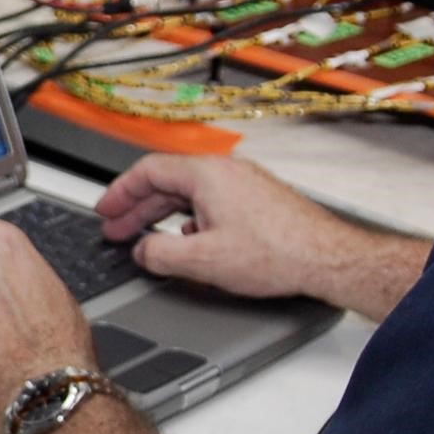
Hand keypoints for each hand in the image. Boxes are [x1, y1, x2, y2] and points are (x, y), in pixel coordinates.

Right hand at [93, 154, 425, 320]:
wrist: (328, 259)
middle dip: (138, 207)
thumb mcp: (202, 261)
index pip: (148, 171)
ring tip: (148, 238)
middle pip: (168, 182)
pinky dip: (191, 219)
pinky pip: (213, 202)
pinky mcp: (258, 200)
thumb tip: (143, 250)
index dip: (120, 192)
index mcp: (206, 175)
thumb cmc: (277, 253)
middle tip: (117, 228)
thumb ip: (160, 254)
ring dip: (164, 215)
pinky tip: (190, 242)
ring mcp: (245, 184)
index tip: (106, 209)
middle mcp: (226, 171)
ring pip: (191, 193)